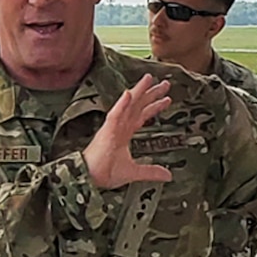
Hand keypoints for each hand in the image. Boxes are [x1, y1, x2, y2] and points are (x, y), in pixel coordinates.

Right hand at [83, 75, 173, 189]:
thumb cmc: (104, 173)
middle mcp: (119, 127)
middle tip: (166, 83)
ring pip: (128, 105)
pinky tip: (128, 94)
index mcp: (124, 134)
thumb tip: (168, 176)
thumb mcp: (134, 172)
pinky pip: (115, 115)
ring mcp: (113, 127)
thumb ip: (151, 171)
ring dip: (138, 92)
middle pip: (138, 106)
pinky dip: (121, 104)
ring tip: (149, 79)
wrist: (89, 178)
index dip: (154, 106)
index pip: (142, 116)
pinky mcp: (106, 131)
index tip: (167, 99)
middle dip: (151, 94)